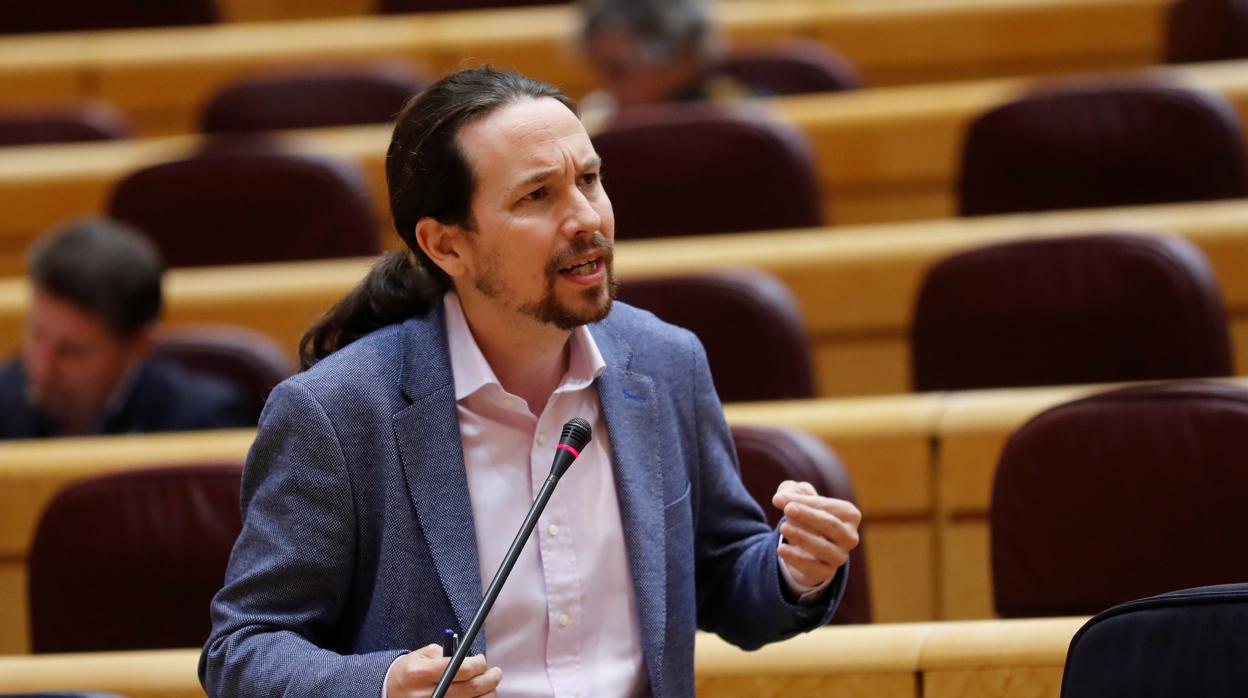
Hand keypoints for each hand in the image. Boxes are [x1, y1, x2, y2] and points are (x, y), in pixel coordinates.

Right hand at [385, 643, 501, 697]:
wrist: (391, 691)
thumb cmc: (411, 671)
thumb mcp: (423, 655)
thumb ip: (448, 654)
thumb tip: (474, 660)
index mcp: (420, 673)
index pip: (460, 669)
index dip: (478, 664)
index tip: (482, 661)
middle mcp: (425, 694)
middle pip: (470, 689)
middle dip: (489, 679)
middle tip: (495, 673)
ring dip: (487, 694)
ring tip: (490, 686)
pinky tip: (479, 697)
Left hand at [772, 480, 861, 588]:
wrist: (806, 548)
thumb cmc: (807, 515)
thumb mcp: (800, 499)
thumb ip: (791, 491)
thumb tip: (780, 498)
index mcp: (849, 515)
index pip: (828, 506)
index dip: (805, 502)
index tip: (779, 499)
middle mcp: (850, 537)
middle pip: (831, 525)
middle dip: (809, 516)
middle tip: (787, 509)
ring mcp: (840, 556)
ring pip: (823, 548)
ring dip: (802, 537)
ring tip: (783, 528)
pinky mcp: (827, 572)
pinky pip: (813, 567)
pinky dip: (796, 559)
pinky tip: (781, 549)